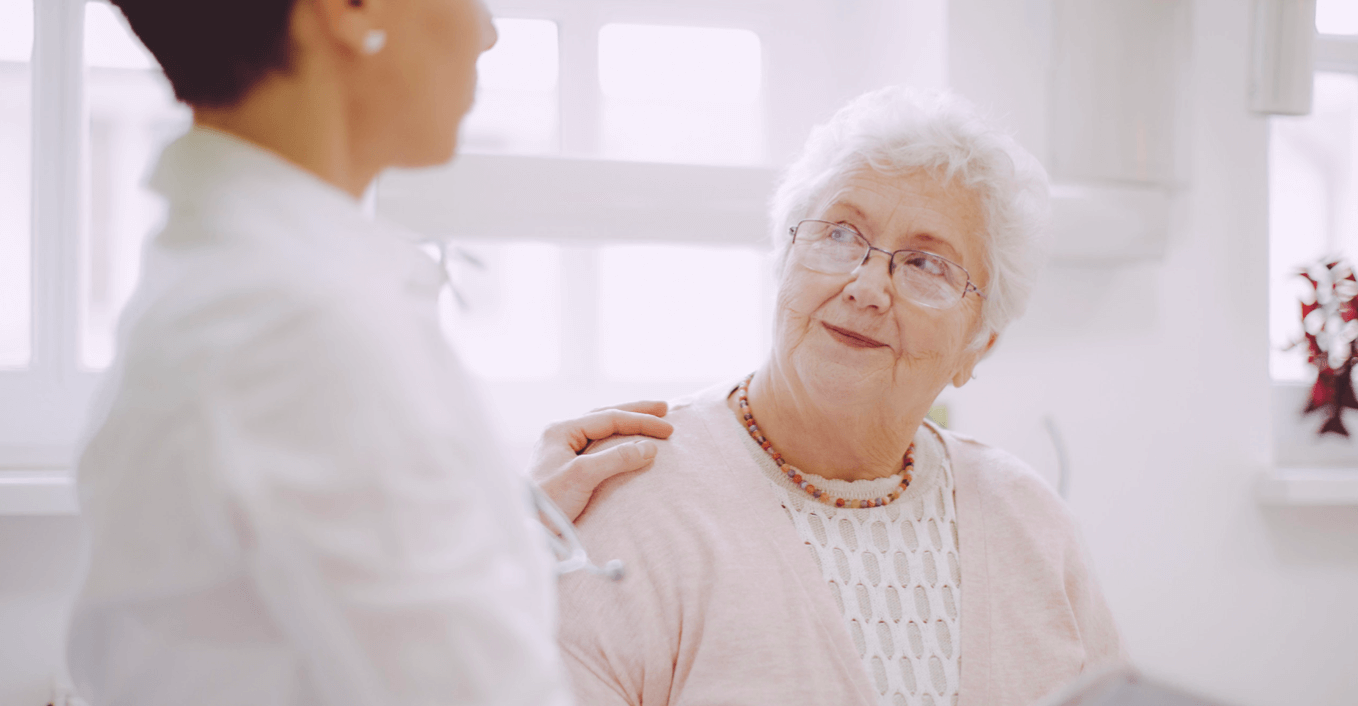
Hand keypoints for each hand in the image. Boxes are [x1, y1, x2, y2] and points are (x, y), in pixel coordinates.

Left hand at [529, 401, 673, 521]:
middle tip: (664, 408)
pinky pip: (597, 447)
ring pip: (601, 430)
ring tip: (649, 421)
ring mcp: (562, 451)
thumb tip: (650, 448)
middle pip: (605, 416)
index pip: (609, 418)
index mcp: (561, 430)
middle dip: (635, 412)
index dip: (641, 421)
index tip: (668, 430)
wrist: (525, 528)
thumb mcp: (583, 476)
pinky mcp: (566, 468)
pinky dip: (617, 442)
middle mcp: (561, 435)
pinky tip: (626, 444)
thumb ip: (616, 458)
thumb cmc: (547, 502)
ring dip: (626, 425)